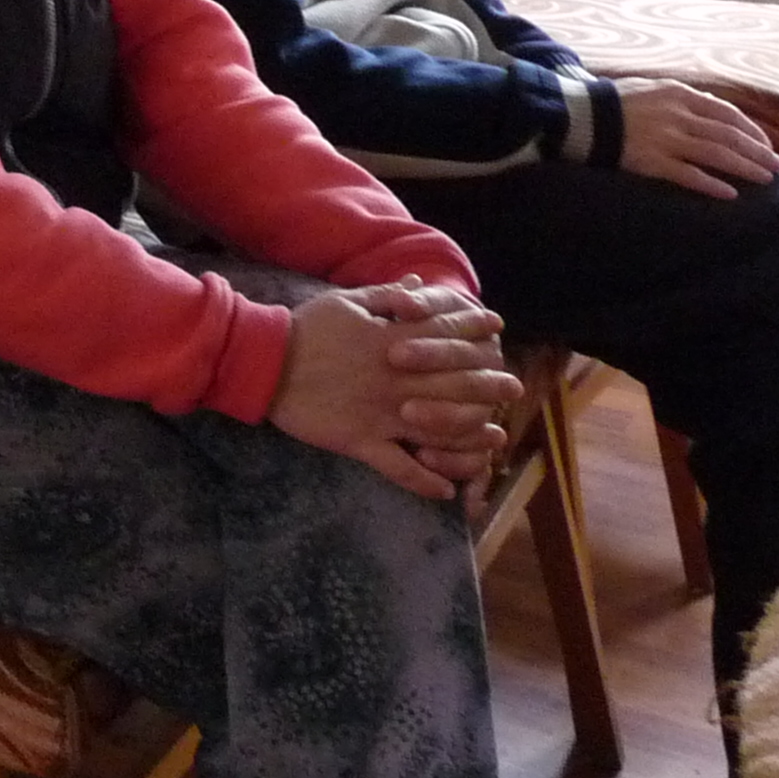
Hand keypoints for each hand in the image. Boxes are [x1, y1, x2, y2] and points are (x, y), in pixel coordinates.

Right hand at [271, 284, 517, 502]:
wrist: (265, 362)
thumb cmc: (306, 328)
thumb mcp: (347, 302)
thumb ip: (387, 297)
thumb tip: (420, 287)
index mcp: (391, 343)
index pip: (442, 336)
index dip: (472, 332)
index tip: (498, 330)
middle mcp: (394, 381)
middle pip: (451, 385)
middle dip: (486, 386)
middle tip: (514, 388)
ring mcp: (380, 414)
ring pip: (435, 430)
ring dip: (469, 438)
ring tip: (494, 442)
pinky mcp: (360, 441)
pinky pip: (397, 466)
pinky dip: (423, 480)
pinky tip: (445, 490)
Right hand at [610, 77, 778, 199]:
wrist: (581, 116)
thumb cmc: (618, 103)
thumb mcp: (655, 89)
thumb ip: (685, 100)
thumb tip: (717, 116)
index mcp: (679, 94)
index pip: (727, 113)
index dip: (751, 131)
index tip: (766, 146)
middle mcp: (677, 115)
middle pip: (728, 135)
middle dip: (757, 152)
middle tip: (777, 167)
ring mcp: (665, 139)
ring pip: (716, 154)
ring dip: (744, 167)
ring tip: (764, 179)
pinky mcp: (651, 161)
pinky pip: (688, 175)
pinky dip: (711, 184)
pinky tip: (730, 194)